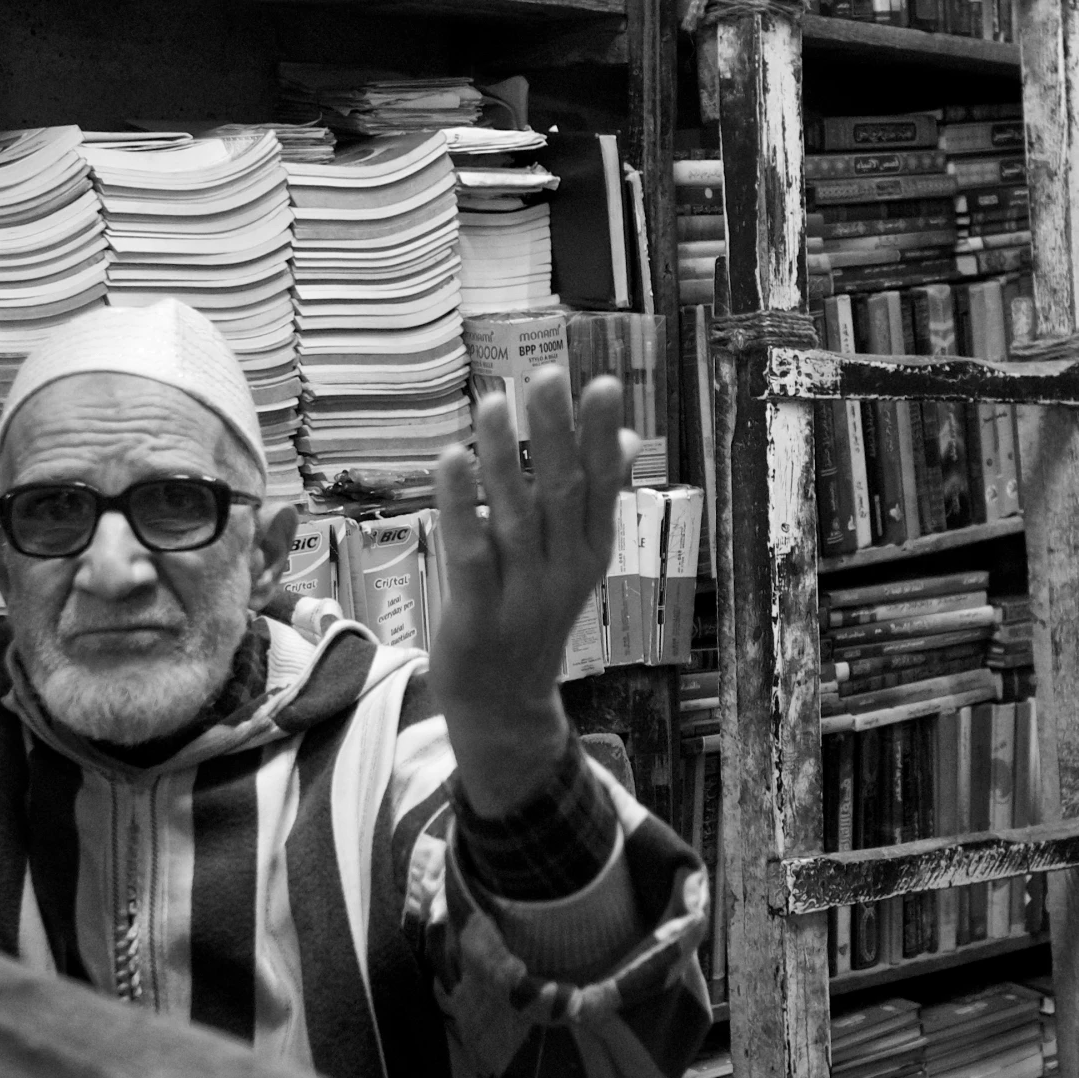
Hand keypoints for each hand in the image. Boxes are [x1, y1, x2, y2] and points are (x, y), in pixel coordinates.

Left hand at [431, 367, 638, 817]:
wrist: (503, 703)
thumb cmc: (534, 612)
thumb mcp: (575, 558)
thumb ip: (596, 497)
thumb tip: (628, 438)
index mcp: (590, 551)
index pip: (601, 485)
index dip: (601, 435)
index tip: (603, 383)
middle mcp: (563, 570)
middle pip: (561, 493)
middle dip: (555, 432)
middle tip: (546, 374)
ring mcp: (521, 595)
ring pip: (514, 516)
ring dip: (503, 457)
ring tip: (492, 402)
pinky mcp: (476, 614)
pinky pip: (468, 551)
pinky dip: (459, 504)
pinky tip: (450, 458)